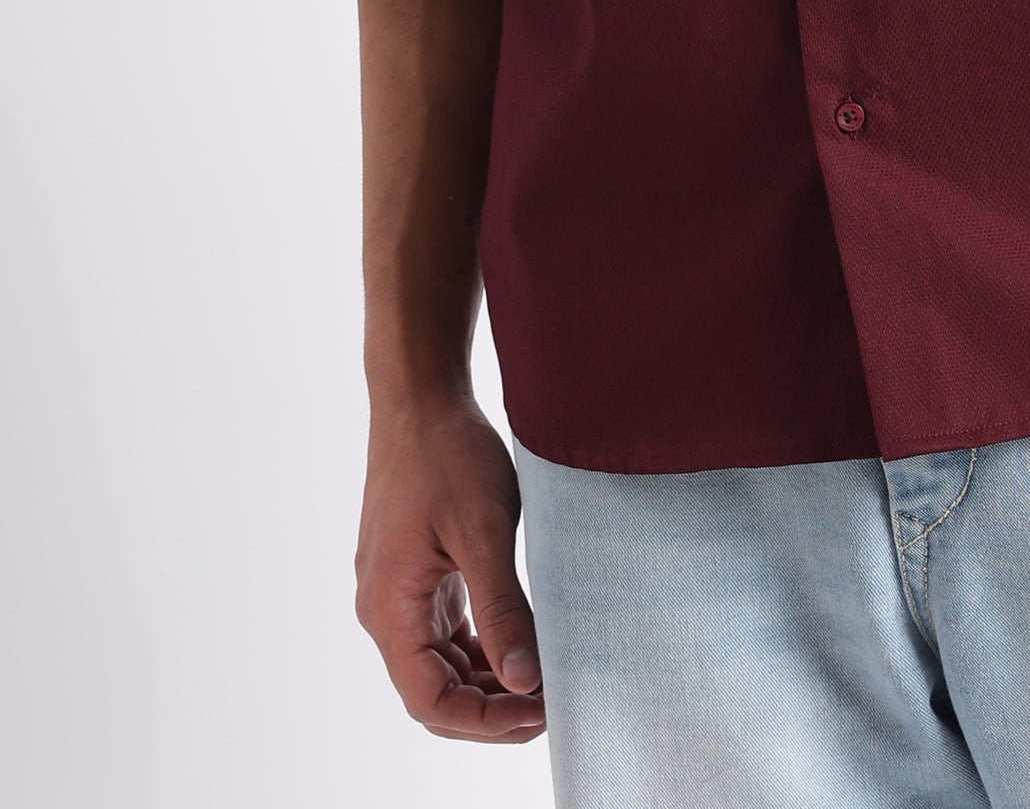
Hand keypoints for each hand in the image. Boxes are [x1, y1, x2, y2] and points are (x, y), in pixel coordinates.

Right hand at [356, 392, 545, 742]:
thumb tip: (524, 680)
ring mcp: (401, 593)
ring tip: (546, 678)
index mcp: (390, 609)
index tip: (539, 712)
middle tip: (554, 701)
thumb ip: (501, 609)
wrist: (422, 397)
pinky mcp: (419, 575)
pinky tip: (523, 646)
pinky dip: (483, 649)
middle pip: (435, 692)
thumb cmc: (447, 453)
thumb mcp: (482, 531)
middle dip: (492, 709)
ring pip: (442, 666)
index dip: (484, 721)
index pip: (429, 701)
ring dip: (490, 681)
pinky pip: (447, 633)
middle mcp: (386, 610)